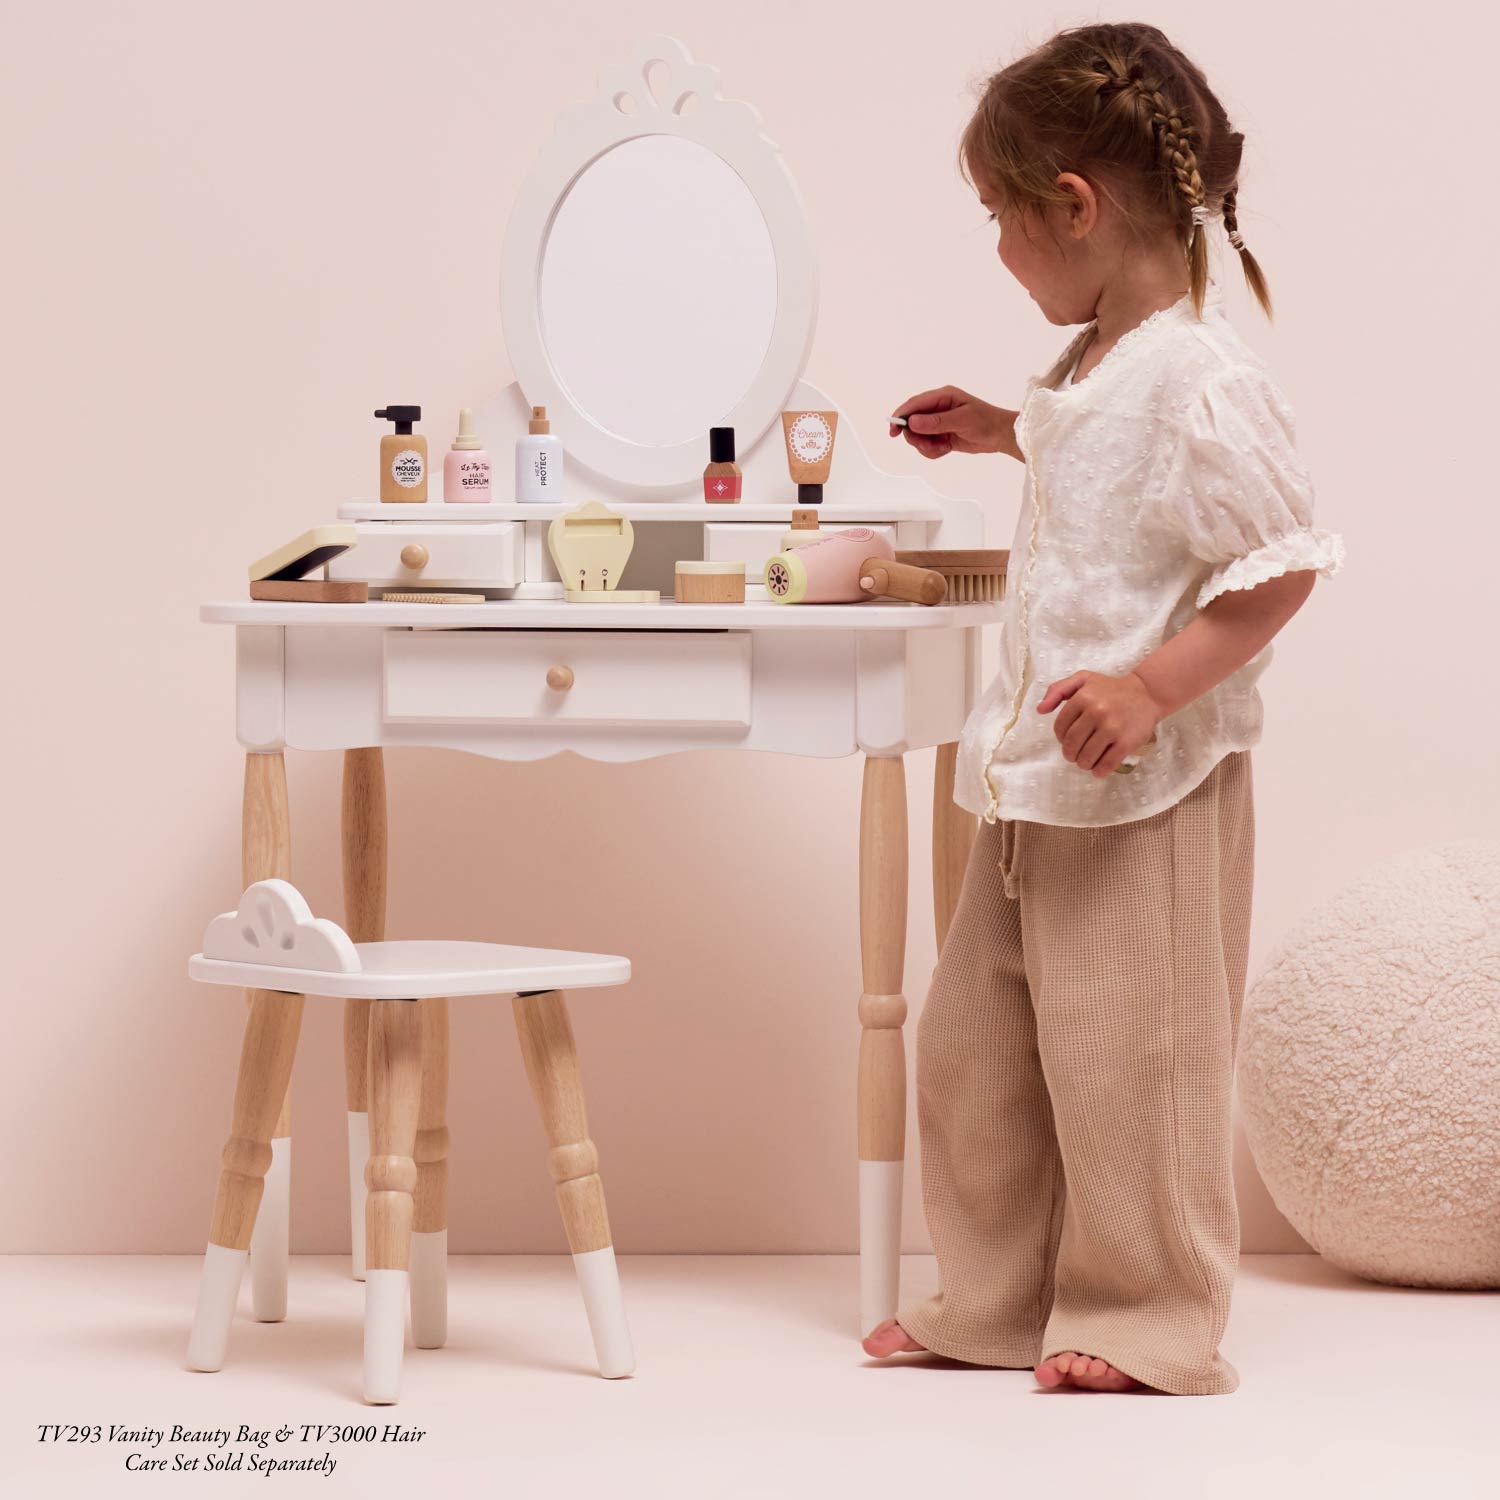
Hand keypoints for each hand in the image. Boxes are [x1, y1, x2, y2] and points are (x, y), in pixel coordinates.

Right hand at [890, 386, 1017, 459]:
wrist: (1001, 436)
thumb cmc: (986, 422)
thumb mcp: (961, 420)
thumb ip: (936, 422)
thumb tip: (912, 422)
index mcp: (942, 396)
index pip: (914, 404)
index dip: (901, 416)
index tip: (893, 431)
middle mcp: (937, 408)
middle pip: (912, 422)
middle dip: (916, 437)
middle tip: (928, 445)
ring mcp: (938, 423)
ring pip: (918, 437)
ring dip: (926, 446)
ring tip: (942, 448)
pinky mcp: (941, 436)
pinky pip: (927, 446)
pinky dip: (933, 451)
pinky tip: (946, 449)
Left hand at [1037, 671, 1161, 777]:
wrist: (1147, 693)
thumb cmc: (1111, 688)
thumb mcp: (1083, 679)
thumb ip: (1058, 690)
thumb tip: (1040, 710)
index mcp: (1083, 697)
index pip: (1060, 728)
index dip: (1060, 738)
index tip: (1067, 740)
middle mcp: (1096, 712)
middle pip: (1071, 744)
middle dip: (1070, 754)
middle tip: (1075, 755)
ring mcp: (1112, 727)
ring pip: (1086, 757)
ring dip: (1083, 764)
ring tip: (1086, 761)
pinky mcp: (1127, 742)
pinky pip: (1106, 764)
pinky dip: (1099, 771)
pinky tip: (1098, 769)